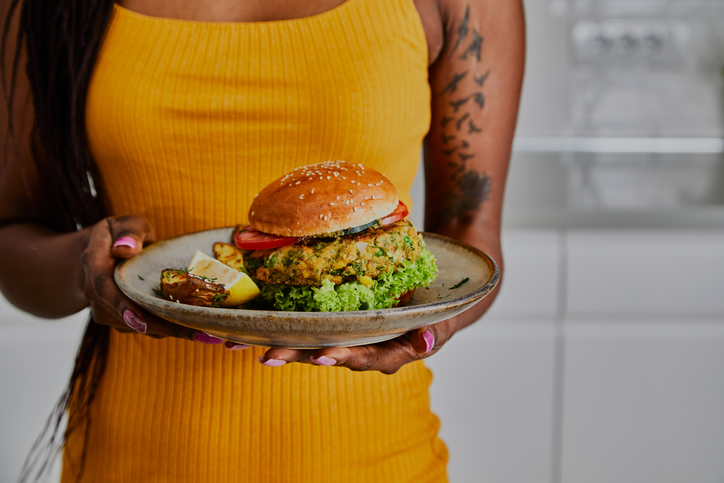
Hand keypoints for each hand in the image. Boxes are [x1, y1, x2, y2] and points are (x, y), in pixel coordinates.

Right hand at [80, 215, 222, 344]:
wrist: (100, 253)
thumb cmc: (120, 234)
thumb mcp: (126, 223)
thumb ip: (129, 232)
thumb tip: (125, 248)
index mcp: (94, 264)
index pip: (104, 288)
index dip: (122, 306)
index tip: (141, 323)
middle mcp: (97, 293)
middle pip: (127, 317)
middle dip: (163, 327)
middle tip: (198, 333)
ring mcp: (107, 310)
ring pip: (140, 326)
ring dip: (172, 331)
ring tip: (206, 333)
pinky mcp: (122, 320)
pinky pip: (147, 327)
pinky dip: (171, 328)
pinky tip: (199, 329)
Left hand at [255, 318, 456, 373]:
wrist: (427, 297)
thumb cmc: (436, 312)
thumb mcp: (440, 322)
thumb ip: (433, 333)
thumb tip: (427, 339)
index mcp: (384, 352)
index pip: (362, 356)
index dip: (342, 356)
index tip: (322, 355)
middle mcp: (358, 346)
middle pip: (323, 352)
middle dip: (295, 354)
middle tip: (267, 355)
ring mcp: (342, 333)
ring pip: (306, 339)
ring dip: (276, 340)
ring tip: (242, 342)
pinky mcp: (330, 317)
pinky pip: (303, 320)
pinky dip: (277, 321)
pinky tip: (248, 321)